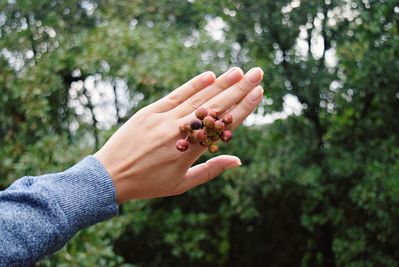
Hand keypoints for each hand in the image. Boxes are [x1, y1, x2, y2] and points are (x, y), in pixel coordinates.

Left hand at [94, 67, 263, 202]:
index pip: (223, 126)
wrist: (110, 176)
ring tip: (239, 71)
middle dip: (239, 89)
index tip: (258, 93)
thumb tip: (238, 160)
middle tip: (257, 73)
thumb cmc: (149, 183)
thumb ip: (211, 170)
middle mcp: (180, 133)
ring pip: (198, 99)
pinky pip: (175, 95)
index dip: (243, 108)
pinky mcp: (149, 111)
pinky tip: (209, 75)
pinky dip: (193, 85)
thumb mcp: (182, 184)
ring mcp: (163, 120)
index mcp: (190, 152)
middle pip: (215, 107)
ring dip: (220, 84)